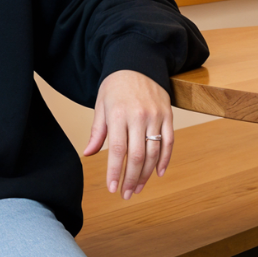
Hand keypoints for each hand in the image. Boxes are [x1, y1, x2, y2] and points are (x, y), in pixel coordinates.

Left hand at [83, 69, 173, 199]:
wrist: (137, 62)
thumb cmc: (115, 85)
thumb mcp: (101, 105)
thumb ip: (97, 131)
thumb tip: (88, 153)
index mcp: (118, 114)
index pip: (117, 149)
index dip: (115, 171)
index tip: (112, 188)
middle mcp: (138, 116)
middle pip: (137, 155)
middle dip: (131, 179)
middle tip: (126, 194)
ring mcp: (156, 116)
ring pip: (153, 152)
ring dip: (146, 174)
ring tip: (139, 188)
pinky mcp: (168, 115)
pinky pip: (169, 142)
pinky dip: (165, 160)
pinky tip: (158, 173)